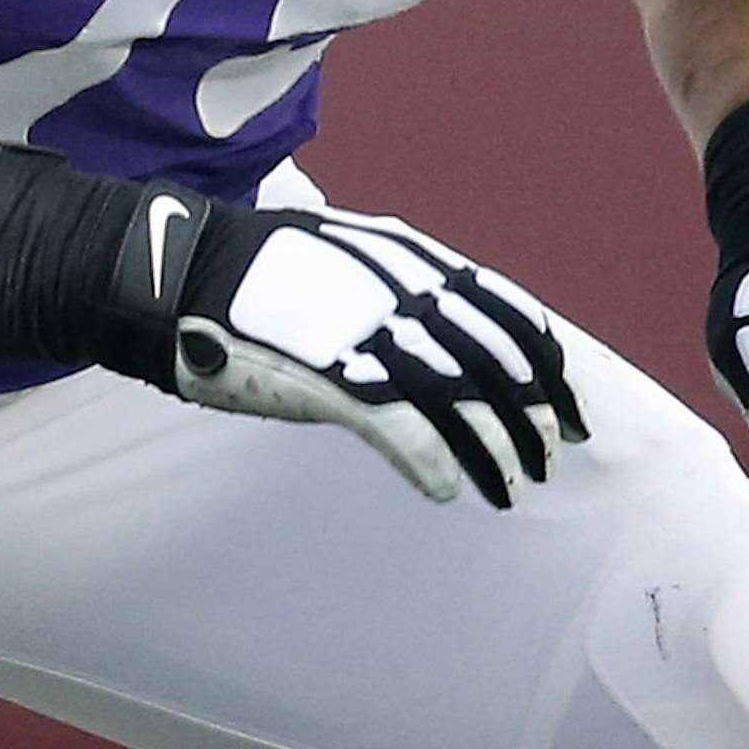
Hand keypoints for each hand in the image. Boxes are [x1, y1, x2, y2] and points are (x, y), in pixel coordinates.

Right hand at [0, 149, 585, 506]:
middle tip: (546, 461)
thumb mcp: (347, 263)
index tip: (569, 409)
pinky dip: (435, 462)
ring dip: (495, 450)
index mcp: (410, 259)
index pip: (507, 313)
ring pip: (460, 400)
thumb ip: (402, 291)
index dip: (547, 367)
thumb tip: (448, 334)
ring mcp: (365, 332)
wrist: (179, 273)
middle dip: (531, 417)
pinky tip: (448, 490)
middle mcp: (400, 290)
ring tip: (508, 488)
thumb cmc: (258, 276)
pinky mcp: (328, 374)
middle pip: (495, 361)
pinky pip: (400, 428)